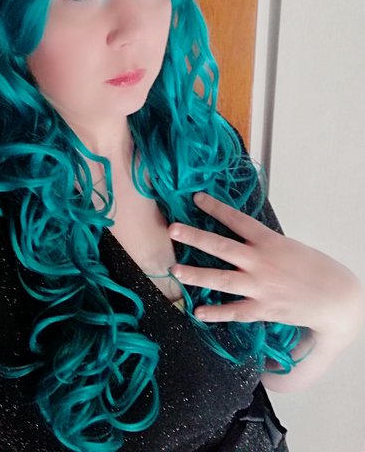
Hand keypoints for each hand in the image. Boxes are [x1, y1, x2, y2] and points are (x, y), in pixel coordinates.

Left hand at [168, 192, 364, 338]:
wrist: (338, 298)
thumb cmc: (315, 269)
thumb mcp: (288, 246)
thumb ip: (263, 244)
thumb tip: (242, 238)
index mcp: (269, 241)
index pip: (237, 220)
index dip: (215, 208)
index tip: (196, 197)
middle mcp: (261, 262)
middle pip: (221, 247)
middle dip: (195, 237)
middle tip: (173, 229)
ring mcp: (260, 286)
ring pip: (221, 279)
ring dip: (196, 275)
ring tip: (175, 270)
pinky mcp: (264, 309)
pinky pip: (235, 311)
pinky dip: (215, 313)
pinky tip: (197, 312)